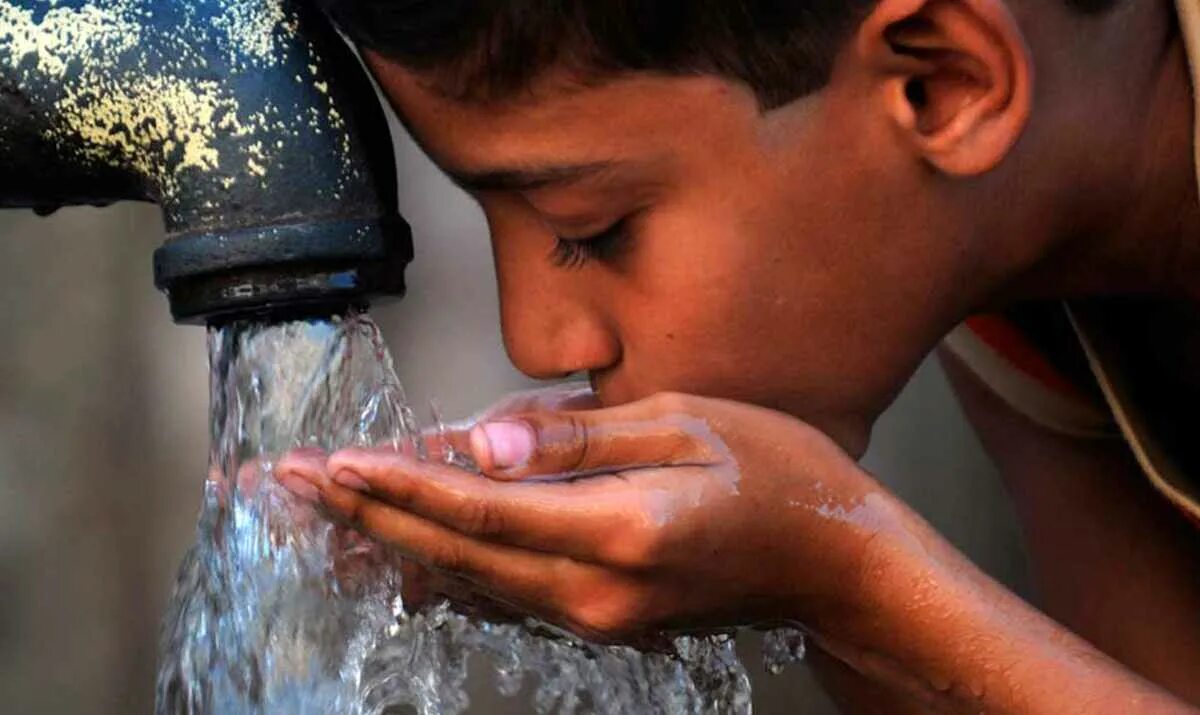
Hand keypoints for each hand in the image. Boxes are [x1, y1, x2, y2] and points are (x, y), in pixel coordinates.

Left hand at [277, 390, 909, 642]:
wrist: (837, 565)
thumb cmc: (780, 476)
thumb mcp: (686, 422)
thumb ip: (576, 437)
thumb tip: (484, 443)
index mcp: (621, 529)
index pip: (480, 507)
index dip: (400, 485)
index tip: (334, 465)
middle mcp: (596, 589)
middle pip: (454, 553)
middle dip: (366, 517)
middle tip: (291, 487)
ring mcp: (597, 617)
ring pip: (467, 582)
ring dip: (390, 546)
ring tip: (320, 518)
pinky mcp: (601, 621)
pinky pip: (502, 596)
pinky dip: (442, 573)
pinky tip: (399, 560)